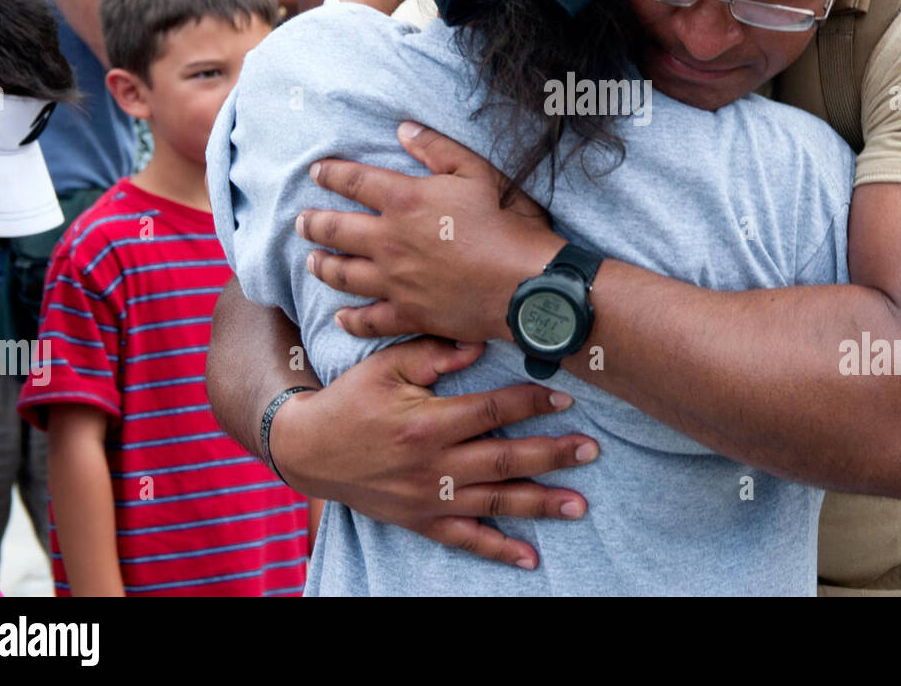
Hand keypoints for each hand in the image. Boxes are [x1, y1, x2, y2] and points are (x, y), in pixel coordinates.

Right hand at [270, 336, 597, 568]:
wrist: (308, 450)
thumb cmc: (351, 400)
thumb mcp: (386, 366)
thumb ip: (433, 352)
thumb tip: (480, 343)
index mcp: (428, 423)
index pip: (492, 411)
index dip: (531, 403)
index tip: (565, 398)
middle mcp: (433, 465)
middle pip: (505, 460)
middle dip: (553, 455)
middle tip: (591, 450)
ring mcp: (429, 499)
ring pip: (495, 502)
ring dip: (540, 503)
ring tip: (579, 504)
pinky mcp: (421, 521)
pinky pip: (466, 538)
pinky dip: (499, 549)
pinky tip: (531, 556)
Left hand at [299, 122, 562, 341]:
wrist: (526, 284)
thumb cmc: (508, 224)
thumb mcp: (478, 172)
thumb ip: (437, 149)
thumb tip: (403, 129)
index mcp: (405, 200)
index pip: (354, 181)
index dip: (331, 174)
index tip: (317, 172)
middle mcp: (390, 241)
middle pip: (336, 230)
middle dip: (314, 224)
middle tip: (302, 221)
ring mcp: (395, 281)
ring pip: (343, 274)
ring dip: (322, 266)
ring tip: (312, 261)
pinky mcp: (409, 314)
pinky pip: (369, 319)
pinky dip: (351, 319)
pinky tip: (341, 317)